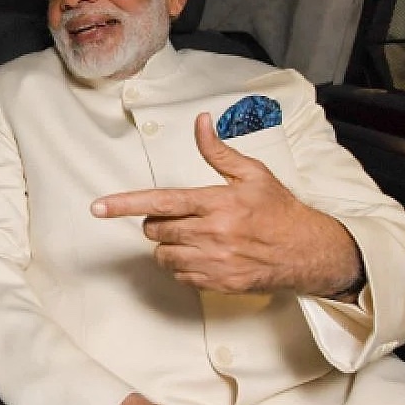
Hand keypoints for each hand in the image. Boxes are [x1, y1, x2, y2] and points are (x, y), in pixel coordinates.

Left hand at [91, 113, 360, 296]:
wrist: (307, 251)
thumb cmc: (279, 210)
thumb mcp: (252, 174)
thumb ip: (218, 151)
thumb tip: (200, 122)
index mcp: (216, 203)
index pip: (160, 202)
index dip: (124, 204)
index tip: (97, 207)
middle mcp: (211, 233)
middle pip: (156, 230)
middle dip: (157, 223)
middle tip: (178, 217)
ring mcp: (214, 261)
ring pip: (163, 255)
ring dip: (168, 245)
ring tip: (192, 236)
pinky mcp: (218, 282)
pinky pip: (180, 276)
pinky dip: (183, 266)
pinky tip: (201, 255)